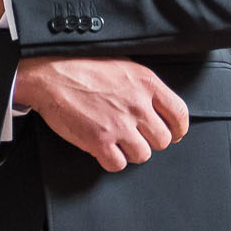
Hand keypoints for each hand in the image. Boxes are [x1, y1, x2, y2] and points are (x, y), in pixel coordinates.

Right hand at [15, 58, 189, 172]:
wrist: (50, 75)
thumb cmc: (81, 67)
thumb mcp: (122, 65)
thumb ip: (143, 86)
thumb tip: (156, 104)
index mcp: (146, 83)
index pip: (180, 114)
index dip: (178, 129)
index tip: (174, 133)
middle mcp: (137, 105)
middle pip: (163, 140)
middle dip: (150, 140)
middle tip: (137, 136)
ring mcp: (119, 125)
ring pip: (142, 155)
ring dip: (131, 152)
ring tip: (117, 140)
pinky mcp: (100, 141)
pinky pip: (118, 164)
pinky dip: (111, 160)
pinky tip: (103, 148)